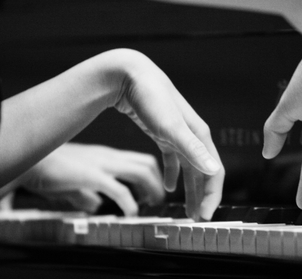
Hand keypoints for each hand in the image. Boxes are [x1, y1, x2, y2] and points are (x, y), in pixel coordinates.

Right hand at [15, 143, 164, 215]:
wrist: (30, 161)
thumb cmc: (50, 169)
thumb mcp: (74, 180)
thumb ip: (86, 192)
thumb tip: (94, 204)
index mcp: (106, 156)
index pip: (140, 160)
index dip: (153, 176)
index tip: (155, 192)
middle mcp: (108, 157)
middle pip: (146, 164)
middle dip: (158, 183)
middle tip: (159, 200)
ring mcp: (101, 164)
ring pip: (139, 172)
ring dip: (151, 190)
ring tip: (153, 204)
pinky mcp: (91, 175)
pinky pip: (118, 189)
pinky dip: (130, 202)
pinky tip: (132, 213)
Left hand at [113, 50, 224, 220]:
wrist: (131, 75)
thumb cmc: (152, 99)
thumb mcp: (172, 128)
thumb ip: (193, 150)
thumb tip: (214, 171)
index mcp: (200, 137)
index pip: (215, 172)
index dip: (213, 195)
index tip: (205, 217)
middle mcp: (193, 137)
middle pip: (204, 173)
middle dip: (203, 197)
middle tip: (199, 219)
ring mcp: (179, 136)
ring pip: (189, 169)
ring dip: (190, 189)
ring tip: (188, 209)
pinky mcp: (164, 134)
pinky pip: (173, 159)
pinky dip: (173, 174)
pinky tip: (168, 186)